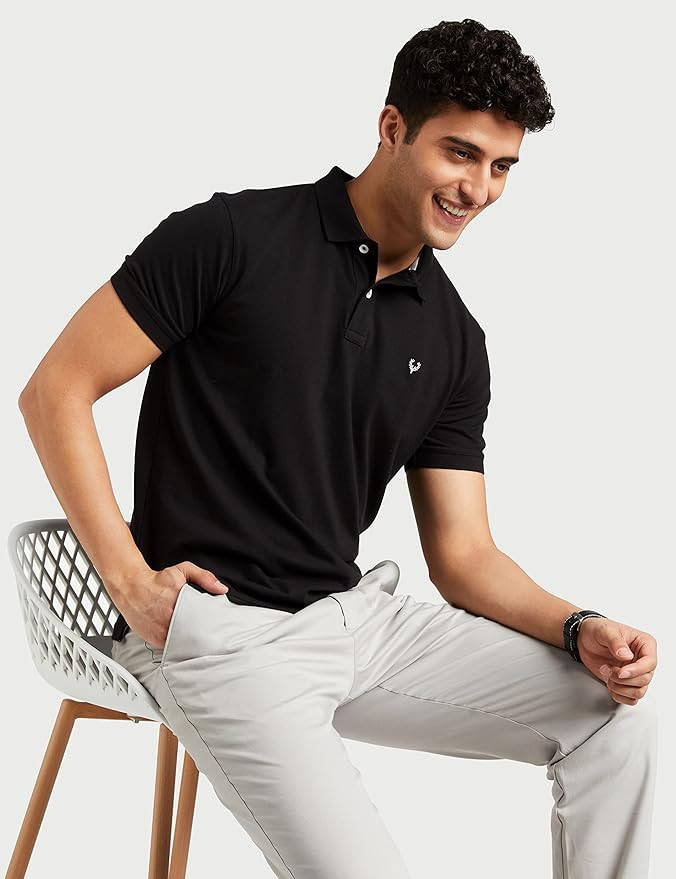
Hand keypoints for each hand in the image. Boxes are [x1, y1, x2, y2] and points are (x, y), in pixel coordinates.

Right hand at [111, 561, 228, 648]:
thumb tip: (221, 589)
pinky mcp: (154, 640)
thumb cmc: (156, 580)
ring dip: (190, 642)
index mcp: (179, 602)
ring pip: (182, 643)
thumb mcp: (182, 571)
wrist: (130, 586)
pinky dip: (177, 645)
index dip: (210, 624)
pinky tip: (182, 640)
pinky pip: (170, 647)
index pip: (202, 619)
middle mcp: (169, 618)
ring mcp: (160, 631)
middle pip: (193, 633)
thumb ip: (204, 577)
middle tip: (210, 635)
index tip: (216, 626)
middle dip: (202, 634)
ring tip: (197, 639)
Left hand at [576, 617, 657, 704]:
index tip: (621, 672)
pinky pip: (631, 698)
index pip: (650, 663)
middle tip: (608, 669)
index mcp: (644, 644)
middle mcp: (643, 660)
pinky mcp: (627, 683)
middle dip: (624, 679)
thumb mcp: (605, 631)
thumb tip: (626, 655)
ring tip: (607, 674)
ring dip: (620, 687)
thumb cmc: (597, 630)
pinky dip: (618, 695)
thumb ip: (616, 642)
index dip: (636, 671)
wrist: (584, 638)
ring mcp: (636, 673)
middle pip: (645, 679)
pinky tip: (609, 683)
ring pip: (639, 691)